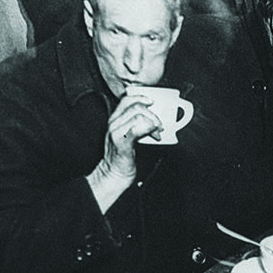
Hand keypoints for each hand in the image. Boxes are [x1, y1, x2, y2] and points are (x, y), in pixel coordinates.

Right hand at [87, 95, 161, 209]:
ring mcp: (115, 132)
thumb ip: (136, 124)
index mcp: (114, 120)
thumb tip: (154, 118)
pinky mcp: (121, 142)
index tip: (152, 102)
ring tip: (157, 132)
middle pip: (136, 107)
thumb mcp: (128, 135)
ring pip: (138, 116)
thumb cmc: (122, 156)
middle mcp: (113, 123)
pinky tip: (155, 135)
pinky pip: (137, 128)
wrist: (113, 174)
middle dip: (152, 114)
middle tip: (159, 125)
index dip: (141, 98)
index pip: (126, 100)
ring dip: (153, 122)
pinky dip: (149, 129)